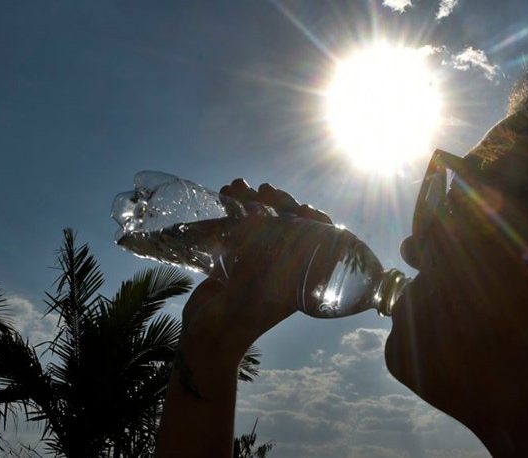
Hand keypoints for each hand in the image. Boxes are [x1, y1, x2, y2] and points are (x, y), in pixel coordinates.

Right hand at [178, 179, 332, 359]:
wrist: (208, 340)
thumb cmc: (241, 318)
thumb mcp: (259, 287)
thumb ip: (266, 256)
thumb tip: (268, 217)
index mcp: (302, 279)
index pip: (320, 242)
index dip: (316, 221)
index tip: (302, 207)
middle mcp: (284, 268)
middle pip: (290, 226)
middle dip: (278, 204)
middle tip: (266, 190)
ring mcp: (259, 263)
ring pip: (263, 223)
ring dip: (251, 202)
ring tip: (237, 186)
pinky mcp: (236, 261)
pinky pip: (239, 230)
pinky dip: (232, 212)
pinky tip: (224, 194)